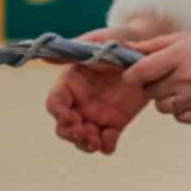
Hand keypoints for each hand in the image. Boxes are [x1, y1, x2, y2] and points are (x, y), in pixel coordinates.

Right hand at [47, 34, 151, 155]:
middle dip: (71, 133)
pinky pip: (106, 141)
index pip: (54, 103)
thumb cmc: (116, 43)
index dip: (57, 113)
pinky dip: (106, 147)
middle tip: (85, 132)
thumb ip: (72, 52)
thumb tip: (45, 58)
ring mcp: (96, 115)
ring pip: (82, 139)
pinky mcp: (115, 124)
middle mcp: (79, 103)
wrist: (146, 54)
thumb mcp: (96, 44)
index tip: (68, 117)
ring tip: (97, 142)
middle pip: (64, 127)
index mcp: (70, 84)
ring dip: (85, 144)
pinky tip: (108, 146)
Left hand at [120, 29, 190, 124]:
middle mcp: (187, 77)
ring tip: (186, 87)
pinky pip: (179, 117)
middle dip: (152, 86)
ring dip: (167, 99)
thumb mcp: (189, 37)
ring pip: (162, 107)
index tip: (131, 77)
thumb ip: (156, 45)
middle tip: (168, 78)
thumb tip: (127, 48)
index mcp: (180, 55)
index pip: (142, 71)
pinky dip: (182, 110)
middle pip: (149, 92)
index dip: (131, 76)